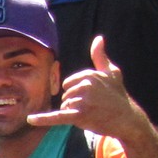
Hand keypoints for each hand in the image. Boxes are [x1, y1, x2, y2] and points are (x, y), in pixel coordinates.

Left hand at [27, 36, 151, 142]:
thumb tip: (98, 38)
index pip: (68, 84)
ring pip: (65, 107)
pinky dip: (43, 119)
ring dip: (75, 113)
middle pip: (66, 95)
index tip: (94, 96)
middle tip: (94, 107)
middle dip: (76, 103)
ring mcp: (82, 101)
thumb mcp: (112, 72)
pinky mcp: (79, 116)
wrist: (126, 119)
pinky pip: (57, 116)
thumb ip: (100, 56)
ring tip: (92, 114)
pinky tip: (30, 119)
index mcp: (88, 75)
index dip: (78, 92)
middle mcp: (85, 86)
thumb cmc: (117, 95)